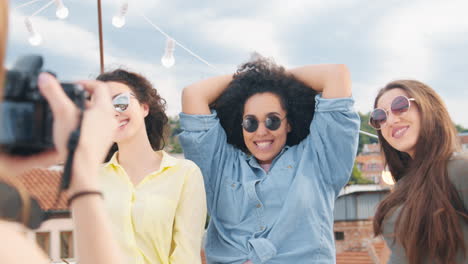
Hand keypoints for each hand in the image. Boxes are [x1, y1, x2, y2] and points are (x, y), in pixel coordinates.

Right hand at [0, 73, 116, 187]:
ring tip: (68, 116)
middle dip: (82, 98)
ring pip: (97, 115)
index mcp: (105, 109)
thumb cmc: (76, 142)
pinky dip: (85, 125)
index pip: (100, 87)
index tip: (73, 84)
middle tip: (68, 100)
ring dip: (83, 112)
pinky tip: (73, 130)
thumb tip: (45, 77)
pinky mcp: (103, 143)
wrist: (82, 169)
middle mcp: (110, 120)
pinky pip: (96, 128)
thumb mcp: (62, 113)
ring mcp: (108, 132)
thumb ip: (54, 93)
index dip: (86, 82)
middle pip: (99, 101)